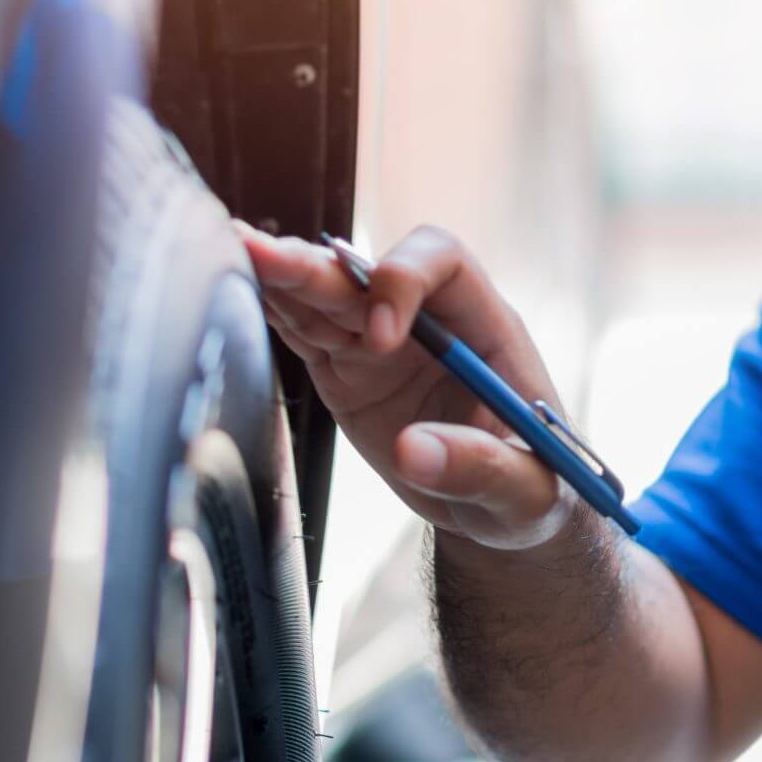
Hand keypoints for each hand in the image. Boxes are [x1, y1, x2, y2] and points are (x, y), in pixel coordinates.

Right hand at [238, 222, 577, 549]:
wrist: (503, 509)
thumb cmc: (533, 489)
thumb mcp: (527, 491)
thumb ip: (479, 468)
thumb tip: (413, 451)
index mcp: (484, 325)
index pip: (442, 263)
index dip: (403, 282)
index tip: (381, 339)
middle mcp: (428, 321)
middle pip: (365, 271)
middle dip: (315, 267)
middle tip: (262, 256)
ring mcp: (380, 344)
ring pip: (325, 296)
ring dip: (279, 278)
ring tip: (228, 252)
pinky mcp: (346, 372)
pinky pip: (303, 333)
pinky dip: (268, 313)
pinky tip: (229, 288)